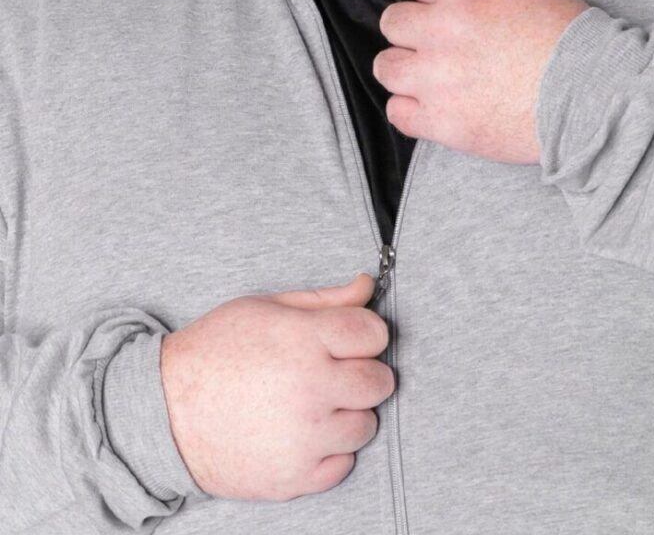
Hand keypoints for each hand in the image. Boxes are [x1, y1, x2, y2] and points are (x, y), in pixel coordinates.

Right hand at [160, 272, 393, 501]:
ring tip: (314, 402)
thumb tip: (367, 285)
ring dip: (348, 413)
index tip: (351, 338)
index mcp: (303, 341)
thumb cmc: (215, 352)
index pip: (374, 332)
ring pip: (366, 425)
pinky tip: (304, 432)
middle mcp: (309, 390)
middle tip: (338, 371)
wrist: (164, 412)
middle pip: (379, 381)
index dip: (366, 332)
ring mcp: (303, 438)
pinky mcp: (294, 478)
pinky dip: (330, 451)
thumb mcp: (266, 308)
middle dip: (366, 372)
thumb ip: (324, 299)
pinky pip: (343, 465)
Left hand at [372, 0, 589, 163]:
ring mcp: (438, 79)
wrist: (592, 99)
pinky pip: (398, 113)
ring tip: (427, 78)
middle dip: (410, 30)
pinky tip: (433, 109)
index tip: (444, 6)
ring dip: (403, 69)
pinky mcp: (442, 122)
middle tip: (433, 44)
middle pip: (393, 21)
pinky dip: (410, 111)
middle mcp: (444, 33)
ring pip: (385, 66)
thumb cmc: (573, 42)